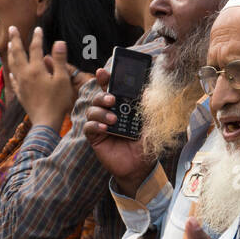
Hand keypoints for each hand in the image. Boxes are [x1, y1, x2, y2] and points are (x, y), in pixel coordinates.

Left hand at [5, 26, 82, 128]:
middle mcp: (25, 74)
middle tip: (11, 28)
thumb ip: (59, 60)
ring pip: (12, 64)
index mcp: (36, 69)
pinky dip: (11, 70)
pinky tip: (11, 70)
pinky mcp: (20, 93)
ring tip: (9, 44)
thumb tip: (59, 42)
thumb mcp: (62, 79)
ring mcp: (20, 84)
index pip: (35, 48)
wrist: (45, 121)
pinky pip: (12, 78)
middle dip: (15, 39)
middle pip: (18, 53)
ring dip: (11, 52)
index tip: (38, 28)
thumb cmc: (57, 101)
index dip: (37, 37)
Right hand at [82, 66, 154, 193]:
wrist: (140, 166)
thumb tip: (149, 92)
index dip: (106, 79)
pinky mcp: (96, 137)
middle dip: (103, 95)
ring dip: (101, 112)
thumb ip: (149, 109)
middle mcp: (110, 112)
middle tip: (113, 99)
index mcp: (123, 106)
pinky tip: (104, 128)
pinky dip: (95, 125)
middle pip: (99, 97)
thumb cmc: (145, 144)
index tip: (103, 72)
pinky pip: (89, 127)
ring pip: (92, 110)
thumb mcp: (151, 124)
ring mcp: (101, 124)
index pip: (112, 89)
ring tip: (113, 120)